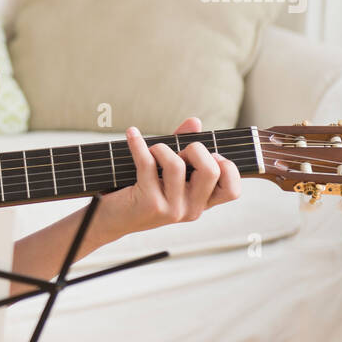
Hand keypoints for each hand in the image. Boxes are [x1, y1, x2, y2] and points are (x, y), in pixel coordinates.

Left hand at [100, 117, 241, 237]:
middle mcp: (191, 210)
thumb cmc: (141, 191)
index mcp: (201, 204)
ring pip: (176, 165)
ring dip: (161, 148)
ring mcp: (172, 209)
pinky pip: (148, 164)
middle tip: (178, 150)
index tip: (210, 156)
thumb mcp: (166, 171)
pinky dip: (138, 144)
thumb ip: (184, 147)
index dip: (227, 168)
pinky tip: (132, 135)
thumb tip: (195, 122)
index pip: (232, 191)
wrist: (109, 219)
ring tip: (150, 149)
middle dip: (195, 148)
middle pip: (210, 170)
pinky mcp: (150, 204)